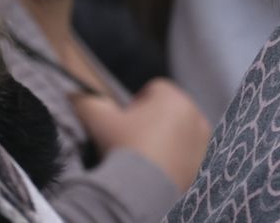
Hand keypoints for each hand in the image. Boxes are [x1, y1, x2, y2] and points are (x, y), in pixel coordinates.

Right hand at [73, 78, 210, 190]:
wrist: (141, 191)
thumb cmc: (123, 148)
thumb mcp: (99, 121)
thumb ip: (87, 101)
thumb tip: (75, 93)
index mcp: (174, 98)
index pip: (155, 88)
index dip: (136, 102)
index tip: (124, 121)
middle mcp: (195, 114)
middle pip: (170, 109)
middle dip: (152, 120)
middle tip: (132, 140)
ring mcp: (203, 140)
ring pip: (180, 130)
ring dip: (165, 137)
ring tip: (144, 156)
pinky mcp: (204, 162)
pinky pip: (188, 152)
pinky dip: (176, 156)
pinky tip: (156, 169)